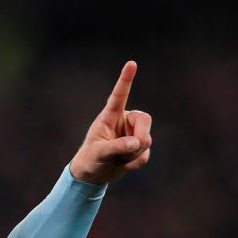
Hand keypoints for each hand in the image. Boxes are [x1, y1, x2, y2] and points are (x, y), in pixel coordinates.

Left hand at [69, 61, 152, 183]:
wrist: (94, 174)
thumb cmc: (90, 159)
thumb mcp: (99, 153)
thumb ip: (116, 147)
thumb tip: (136, 143)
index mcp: (110, 116)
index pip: (119, 96)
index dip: (125, 80)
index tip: (131, 63)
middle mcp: (125, 121)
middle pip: (145, 120)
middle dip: (140, 138)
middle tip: (128, 150)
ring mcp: (134, 133)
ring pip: (146, 140)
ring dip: (132, 155)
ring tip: (117, 158)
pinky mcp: (140, 146)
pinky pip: (145, 155)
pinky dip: (135, 163)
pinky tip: (123, 164)